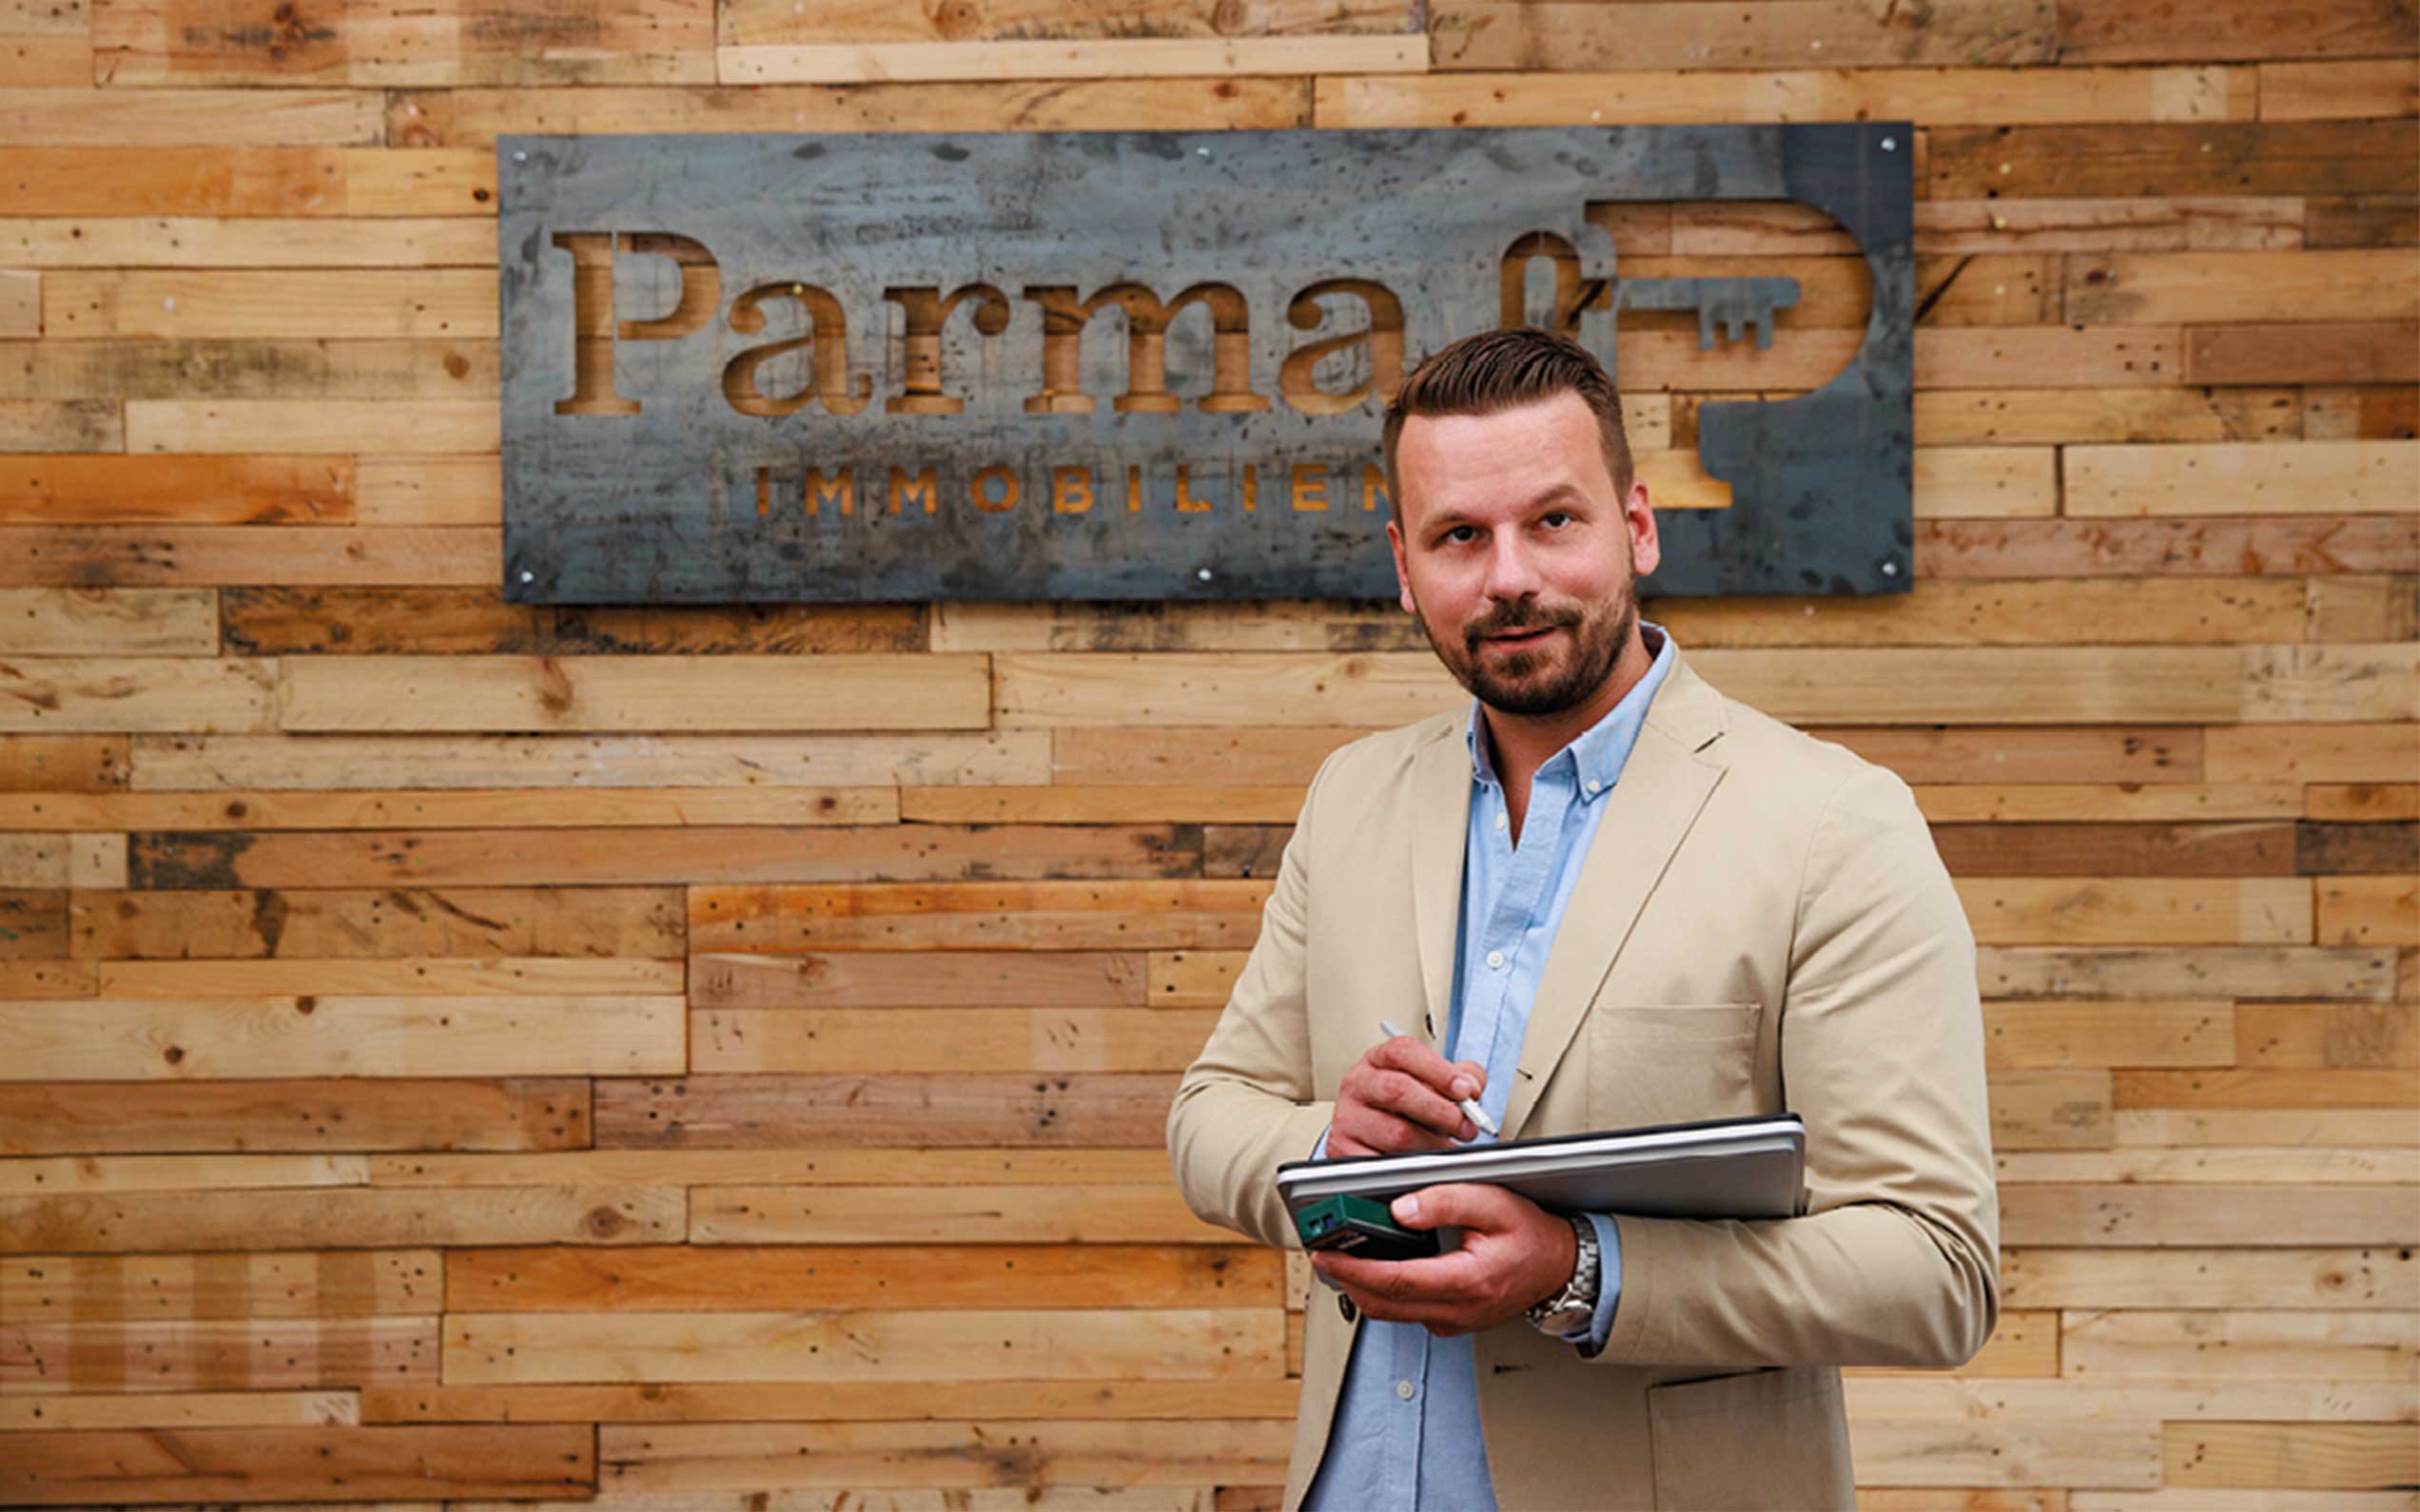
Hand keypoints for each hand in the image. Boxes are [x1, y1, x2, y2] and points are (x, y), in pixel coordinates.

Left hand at [1310, 1183, 1578, 1337]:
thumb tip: (1399, 1209)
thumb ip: (1446, 1200)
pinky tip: (1375, 1266)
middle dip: (1346, 1279)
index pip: (1396, 1281)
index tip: (1324, 1254)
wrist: (1559, 1267)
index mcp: (1467, 1282)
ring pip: (1390, 1313)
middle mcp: (1457, 1311)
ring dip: (1360, 1287)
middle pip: (1383, 1304)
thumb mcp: (1494, 1201)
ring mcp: (1453, 1322)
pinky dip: (1382, 1292)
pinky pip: (1405, 1312)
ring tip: (1341, 1256)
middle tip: (1321, 1252)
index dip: (1354, 1269)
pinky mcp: (1450, 1322)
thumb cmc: (1529, 1233)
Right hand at [1328, 1033, 1486, 1156]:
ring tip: (1449, 1149)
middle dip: (1441, 1111)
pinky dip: (1411, 1168)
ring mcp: (1347, 1118)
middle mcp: (1358, 1084)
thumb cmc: (1406, 1109)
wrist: (1370, 1139)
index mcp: (1378, 1060)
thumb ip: (1460, 1077)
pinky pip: (1384, 1164)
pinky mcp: (1344, 1151)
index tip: (1465, 1091)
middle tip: (1465, 1126)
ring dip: (1433, 1145)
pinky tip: (1425, 1165)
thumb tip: (1471, 1086)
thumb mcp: (1432, 1084)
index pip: (1403, 1052)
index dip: (1439, 1070)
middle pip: (1398, 1090)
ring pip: (1396, 1133)